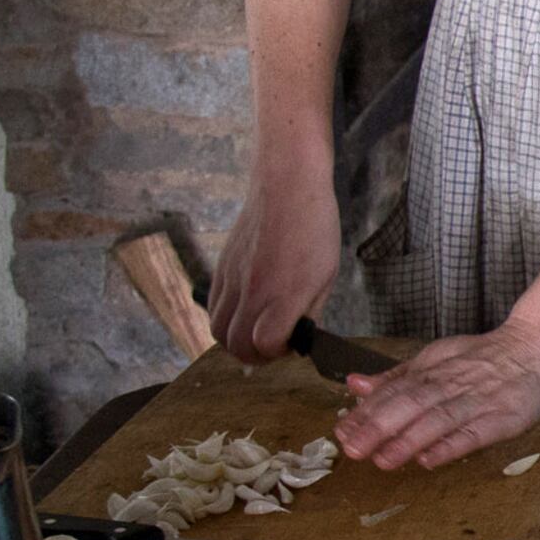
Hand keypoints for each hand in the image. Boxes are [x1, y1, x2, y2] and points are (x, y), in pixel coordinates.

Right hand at [210, 165, 339, 363]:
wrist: (286, 183)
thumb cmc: (313, 226)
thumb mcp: (326, 275)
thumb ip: (310, 312)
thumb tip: (300, 338)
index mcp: (283, 293)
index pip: (265, 345)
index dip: (279, 352)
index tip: (292, 341)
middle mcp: (253, 290)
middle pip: (236, 346)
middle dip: (256, 355)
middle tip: (275, 343)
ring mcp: (232, 279)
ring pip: (218, 331)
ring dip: (236, 340)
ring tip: (258, 329)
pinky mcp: (221, 267)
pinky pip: (214, 307)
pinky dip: (226, 319)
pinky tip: (246, 310)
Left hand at [336, 318, 539, 469]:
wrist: (536, 346)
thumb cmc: (485, 358)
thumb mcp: (437, 358)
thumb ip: (397, 376)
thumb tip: (355, 385)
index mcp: (433, 369)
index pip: (394, 391)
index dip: (367, 412)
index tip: (342, 431)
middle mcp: (452, 383)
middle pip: (411, 404)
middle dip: (379, 427)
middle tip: (352, 449)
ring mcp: (479, 401)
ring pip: (438, 419)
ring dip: (409, 440)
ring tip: (383, 460)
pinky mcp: (504, 418)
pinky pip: (474, 434)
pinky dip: (451, 446)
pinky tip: (430, 460)